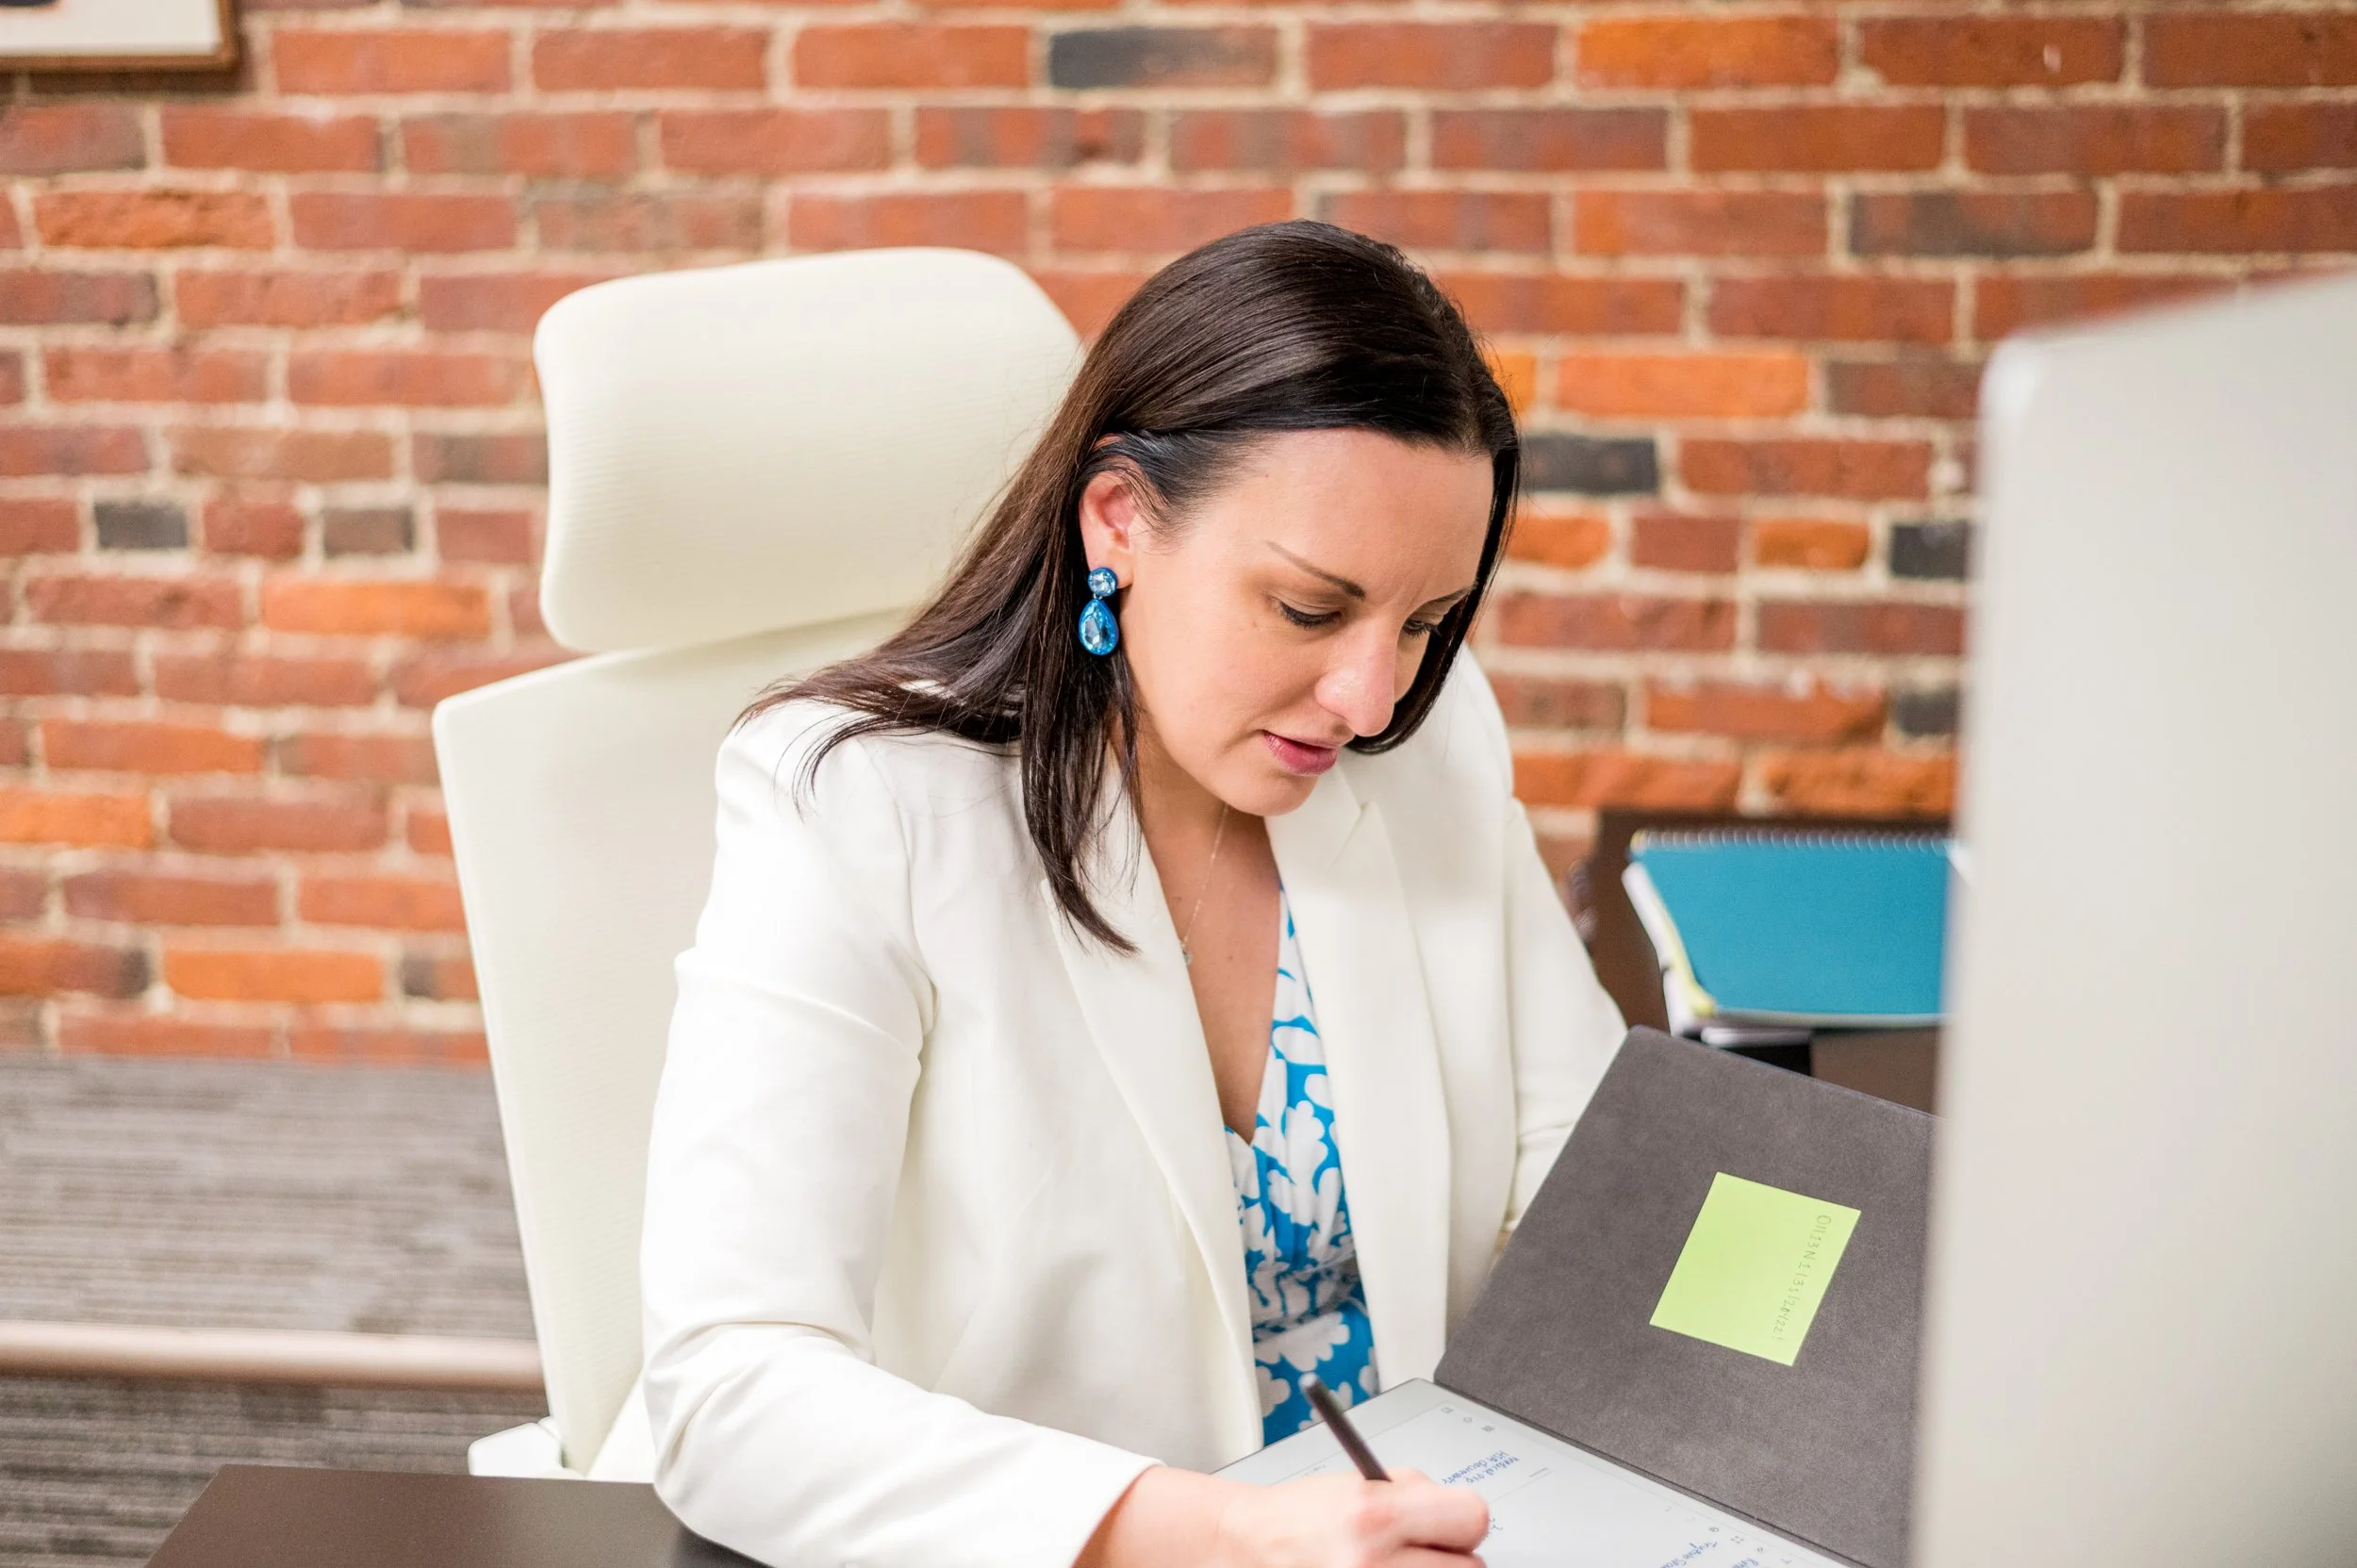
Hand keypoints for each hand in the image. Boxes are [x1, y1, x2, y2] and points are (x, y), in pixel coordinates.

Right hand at [1211, 1470, 1488, 1567]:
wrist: (1250, 1549)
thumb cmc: (1301, 1516)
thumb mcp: (1361, 1482)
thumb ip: (1418, 1493)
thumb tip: (1464, 1515)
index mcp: (1376, 1516)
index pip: (1473, 1517)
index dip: (1461, 1518)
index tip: (1448, 1522)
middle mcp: (1375, 1565)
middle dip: (1448, 1555)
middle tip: (1418, 1548)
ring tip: (1395, 1564)